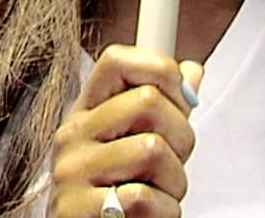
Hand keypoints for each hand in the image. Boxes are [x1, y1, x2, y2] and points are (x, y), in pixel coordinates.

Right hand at [50, 45, 202, 217]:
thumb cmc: (116, 201)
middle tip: (172, 164)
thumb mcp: (136, 148)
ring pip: (152, 150)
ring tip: (157, 197)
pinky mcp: (75, 212)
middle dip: (182, 137)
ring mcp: (71, 174)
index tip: (184, 97)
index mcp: (87, 114)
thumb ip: (165, 111)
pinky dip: (163, 214)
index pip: (117, 61)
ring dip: (174, 183)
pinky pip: (143, 198)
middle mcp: (72, 136)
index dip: (160, 69)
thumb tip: (193, 71)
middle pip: (148, 102)